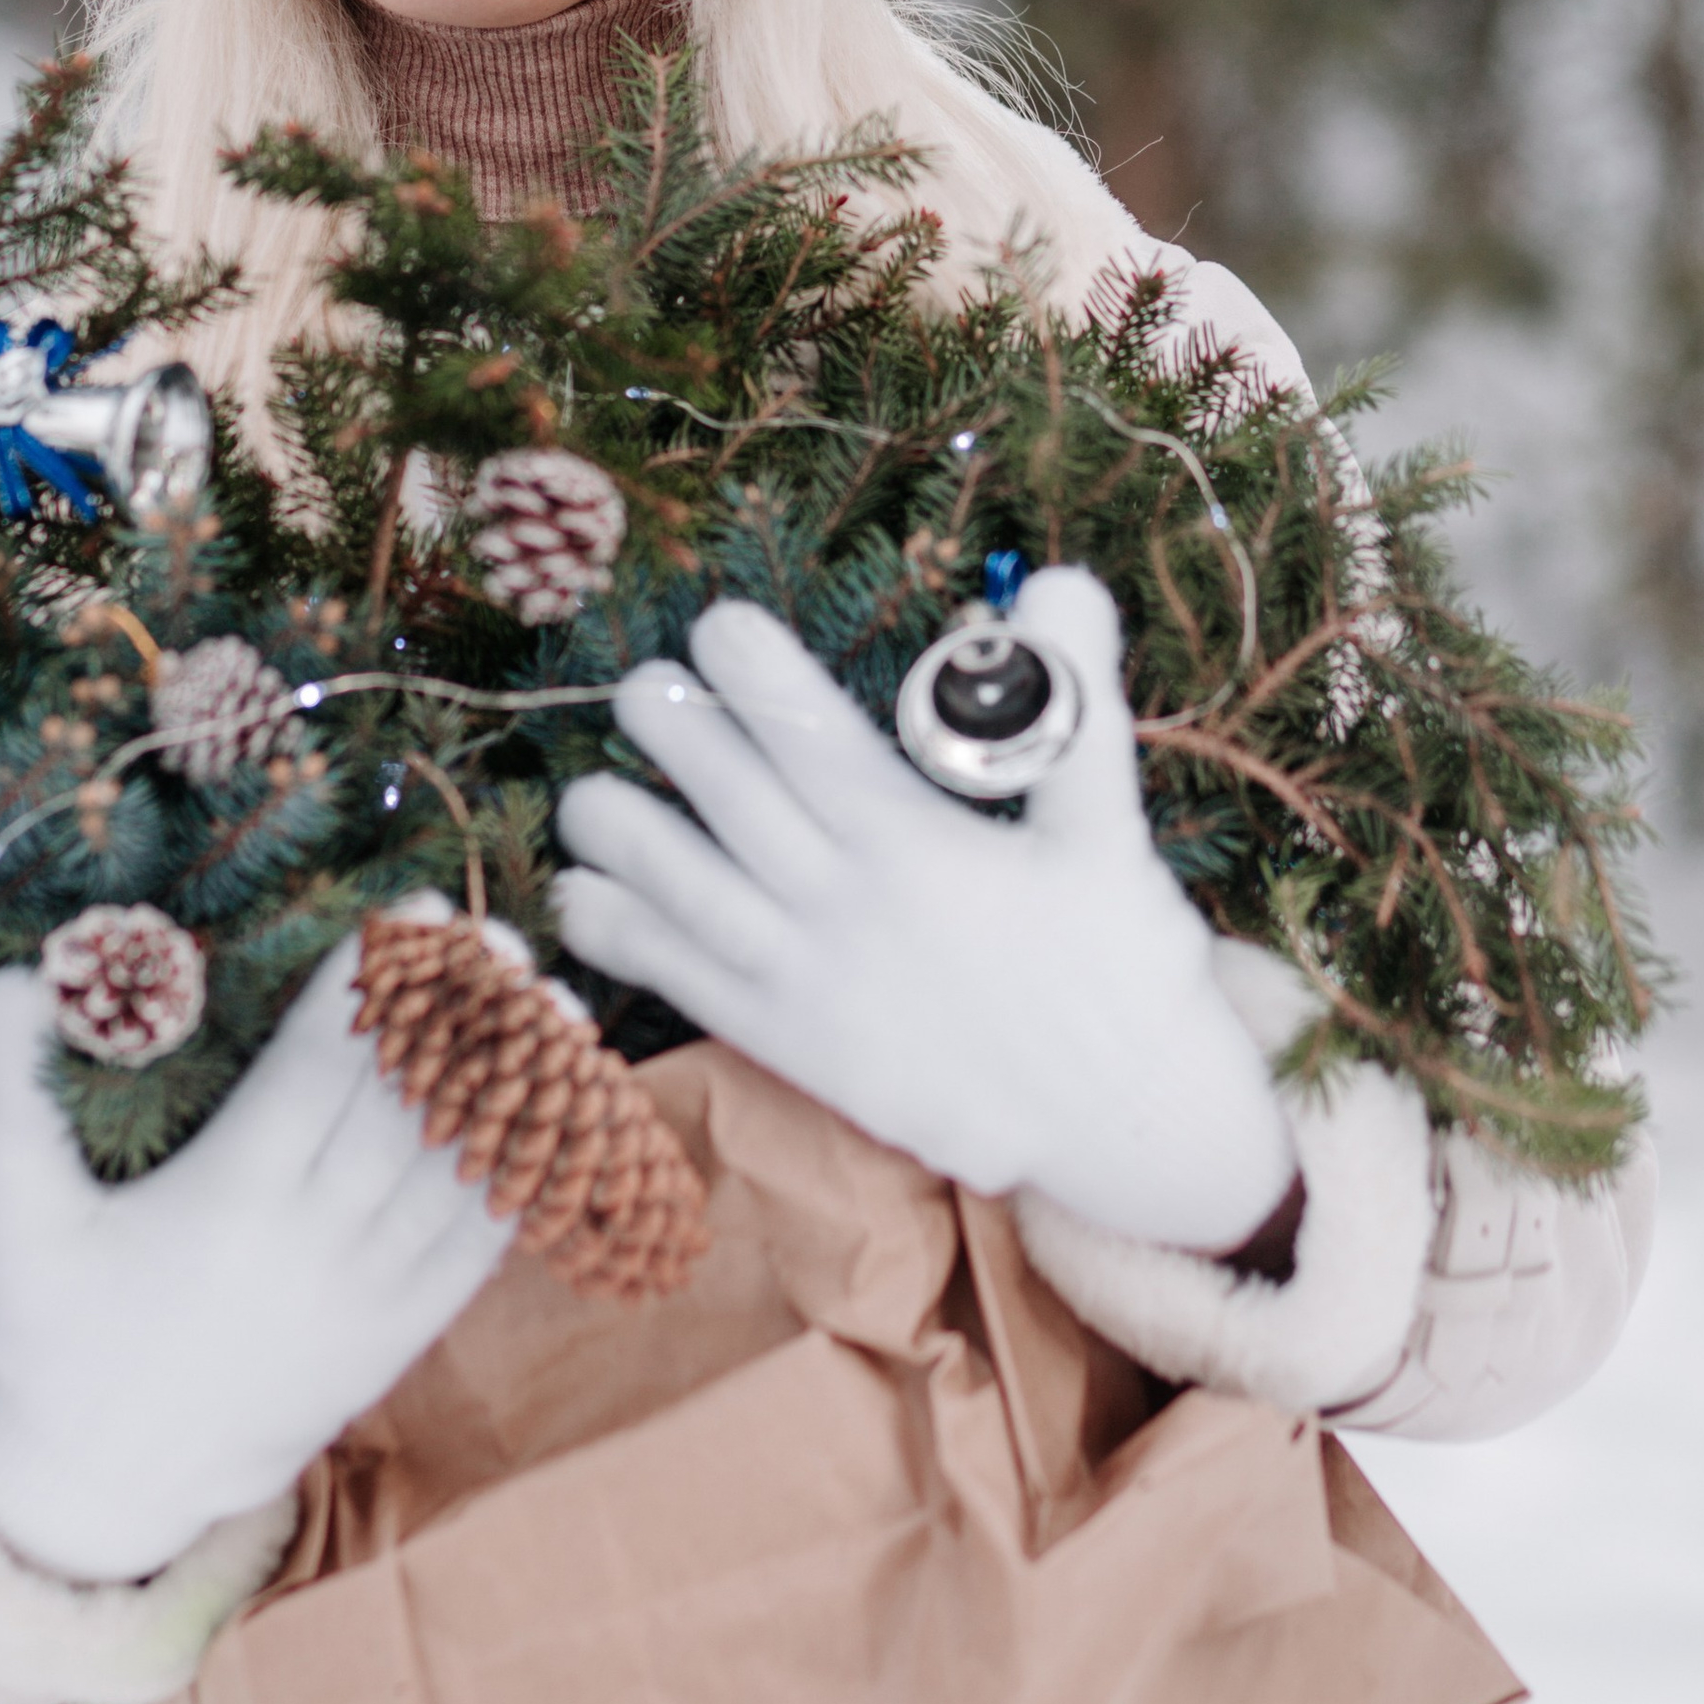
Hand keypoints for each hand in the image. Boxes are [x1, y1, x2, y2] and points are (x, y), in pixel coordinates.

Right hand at [0, 925, 512, 1582]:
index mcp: (227, 1202)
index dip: (367, 991)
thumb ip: (11, 1095)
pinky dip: (526, 1178)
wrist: (110, 1484)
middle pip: (403, 1107)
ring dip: (509, 1087)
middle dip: (456, 1018)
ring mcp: (365, 1298)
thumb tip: (4, 981)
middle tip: (495, 937)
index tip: (402, 918)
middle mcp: (311, 1247)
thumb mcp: (16, 1218)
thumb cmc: (54, 1333)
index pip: (318, 1072)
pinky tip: (557, 1116)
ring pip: (456, 1171)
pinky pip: (479, 1249)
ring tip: (545, 1004)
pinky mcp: (398, 1340)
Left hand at [556, 572, 1296, 1254]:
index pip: (811, 738)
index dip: (754, 676)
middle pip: (734, 803)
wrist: (1126, 1125)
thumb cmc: (1123, 964)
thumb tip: (1061, 578)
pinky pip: (690, 986)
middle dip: (678, 737)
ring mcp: (810, 983)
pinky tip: (577, 902)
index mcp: (915, 843)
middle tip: (638, 685)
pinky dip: (626, 943)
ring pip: (689, 895)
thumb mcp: (1112, 827)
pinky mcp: (796, 1047)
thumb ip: (1075, 700)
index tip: (715, 624)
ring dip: (625, 841)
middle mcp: (845, 907)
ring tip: (579, 796)